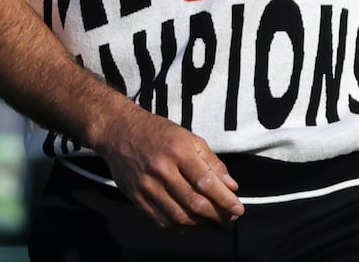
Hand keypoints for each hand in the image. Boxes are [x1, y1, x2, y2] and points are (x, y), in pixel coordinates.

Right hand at [96, 106, 243, 228]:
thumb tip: (231, 186)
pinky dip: (179, 226)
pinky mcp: (136, 197)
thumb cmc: (159, 133)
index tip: (238, 208)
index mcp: (178, 150)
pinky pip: (160, 220)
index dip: (225, 199)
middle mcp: (162, 169)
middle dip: (217, 213)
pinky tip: (191, 223)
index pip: (206, 182)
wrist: (119, 131)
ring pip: (178, 215)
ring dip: (200, 222)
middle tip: (229, 216)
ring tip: (212, 219)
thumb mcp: (189, 138)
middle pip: (194, 202)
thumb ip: (212, 162)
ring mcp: (147, 185)